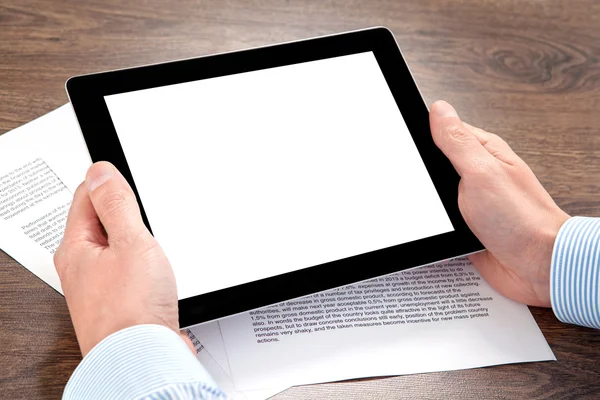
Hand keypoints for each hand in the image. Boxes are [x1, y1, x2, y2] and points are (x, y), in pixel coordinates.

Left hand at [54, 161, 189, 355]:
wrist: (145, 358)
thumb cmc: (132, 310)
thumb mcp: (130, 242)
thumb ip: (116, 204)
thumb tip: (100, 172)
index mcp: (76, 248)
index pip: (86, 197)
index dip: (110, 183)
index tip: (129, 179)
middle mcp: (83, 267)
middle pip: (103, 222)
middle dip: (127, 213)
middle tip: (145, 212)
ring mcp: (101, 286)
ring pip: (119, 248)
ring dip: (139, 241)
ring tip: (153, 243)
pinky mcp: (121, 302)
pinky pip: (131, 270)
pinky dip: (145, 263)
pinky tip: (157, 270)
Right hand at [430, 101, 568, 306]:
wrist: (538, 268)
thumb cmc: (522, 219)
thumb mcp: (482, 171)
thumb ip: (457, 141)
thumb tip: (439, 109)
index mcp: (483, 152)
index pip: (444, 131)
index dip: (422, 135)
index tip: (405, 145)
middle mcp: (476, 175)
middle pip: (432, 166)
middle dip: (421, 177)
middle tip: (425, 188)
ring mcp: (469, 202)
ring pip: (432, 197)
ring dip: (427, 206)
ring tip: (434, 214)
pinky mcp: (464, 227)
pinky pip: (437, 223)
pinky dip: (432, 228)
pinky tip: (435, 232)